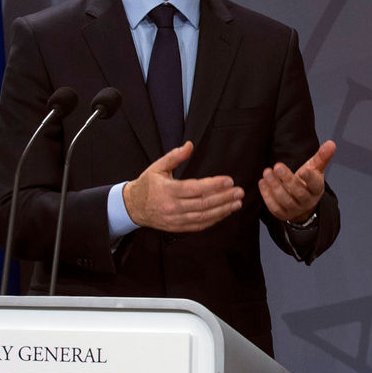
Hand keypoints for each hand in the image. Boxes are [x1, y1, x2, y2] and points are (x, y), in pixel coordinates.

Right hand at [123, 141, 243, 231]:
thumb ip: (175, 156)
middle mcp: (173, 206)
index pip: (196, 188)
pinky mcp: (178, 227)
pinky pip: (199, 225)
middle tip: (239, 192)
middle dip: (224, 198)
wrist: (132, 207)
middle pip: (203, 203)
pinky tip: (225, 213)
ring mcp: (176, 219)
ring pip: (204, 216)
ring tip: (237, 203)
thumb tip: (189, 145)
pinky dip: (214, 220)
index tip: (229, 180)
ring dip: (223, 210)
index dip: (214, 185)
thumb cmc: (147, 185)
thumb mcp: (158, 167)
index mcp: (168, 190)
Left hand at [259, 140, 335, 223]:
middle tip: (277, 166)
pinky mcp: (282, 214)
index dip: (309, 178)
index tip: (303, 170)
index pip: (315, 184)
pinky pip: (274, 207)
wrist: (301, 202)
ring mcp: (295, 209)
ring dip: (274, 186)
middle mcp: (307, 201)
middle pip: (298, 192)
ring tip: (266, 172)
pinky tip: (262, 182)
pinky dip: (267, 195)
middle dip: (287, 179)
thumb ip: (322, 156)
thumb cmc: (307, 181)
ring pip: (284, 200)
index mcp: (316, 189)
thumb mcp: (315, 168)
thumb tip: (331, 143)